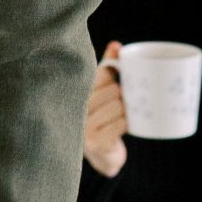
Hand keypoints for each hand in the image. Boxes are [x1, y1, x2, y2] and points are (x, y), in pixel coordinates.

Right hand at [83, 43, 127, 177]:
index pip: (101, 75)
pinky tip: (119, 127)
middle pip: (112, 90)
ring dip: (125, 111)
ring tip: (119, 116)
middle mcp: (74, 110)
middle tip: (120, 104)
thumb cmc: (102, 116)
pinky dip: (126, 123)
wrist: (102, 156)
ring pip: (118, 106)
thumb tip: (116, 44)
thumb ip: (107, 67)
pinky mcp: (95, 142)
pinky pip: (121, 122)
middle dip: (121, 96)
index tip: (116, 81)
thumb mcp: (102, 90)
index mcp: (74, 93)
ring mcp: (83, 128)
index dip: (113, 76)